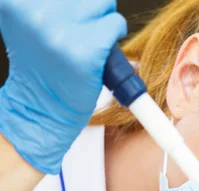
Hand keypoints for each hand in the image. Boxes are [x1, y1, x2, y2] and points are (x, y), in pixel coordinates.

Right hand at [0, 0, 126, 173]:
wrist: (44, 105)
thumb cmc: (41, 62)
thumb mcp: (31, 21)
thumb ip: (48, 3)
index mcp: (16, 1)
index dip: (69, 5)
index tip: (64, 19)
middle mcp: (35, 11)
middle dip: (88, 10)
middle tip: (78, 33)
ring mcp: (61, 30)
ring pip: (103, 3)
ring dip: (102, 21)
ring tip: (88, 41)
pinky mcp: (86, 48)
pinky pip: (115, 24)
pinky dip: (114, 34)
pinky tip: (100, 51)